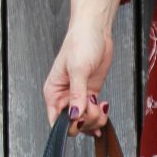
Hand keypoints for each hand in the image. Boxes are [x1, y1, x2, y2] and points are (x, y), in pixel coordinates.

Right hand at [42, 0, 129, 136]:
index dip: (69, 125)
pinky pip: (92, 115)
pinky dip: (99, 117)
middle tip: (93, 107)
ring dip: (95, 120)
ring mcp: (77, 97)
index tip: (80, 117)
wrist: (95, 31)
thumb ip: (76, 94)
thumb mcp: (78, 69)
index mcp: (53, 92)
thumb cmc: (80, 42)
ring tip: (100, 106)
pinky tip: (103, 111)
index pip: (55, 121)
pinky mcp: (90, 95)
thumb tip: (74, 114)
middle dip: (85, 122)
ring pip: (84, 122)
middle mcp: (63, 97)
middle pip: (72, 125)